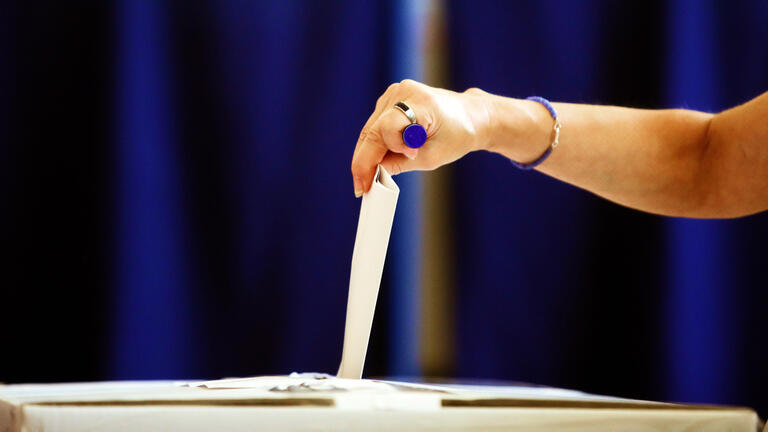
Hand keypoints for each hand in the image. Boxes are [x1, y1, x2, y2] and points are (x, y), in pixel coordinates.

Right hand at [351, 79, 492, 196]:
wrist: (470, 116)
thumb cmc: (457, 135)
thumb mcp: (433, 157)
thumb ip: (401, 164)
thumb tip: (374, 173)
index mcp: (421, 102)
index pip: (387, 127)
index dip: (379, 153)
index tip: (379, 177)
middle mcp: (403, 92)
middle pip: (373, 130)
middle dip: (364, 161)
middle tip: (361, 188)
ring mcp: (395, 93)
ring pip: (370, 130)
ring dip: (367, 155)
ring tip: (368, 179)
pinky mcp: (390, 99)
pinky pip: (375, 126)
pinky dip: (374, 145)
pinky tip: (375, 163)